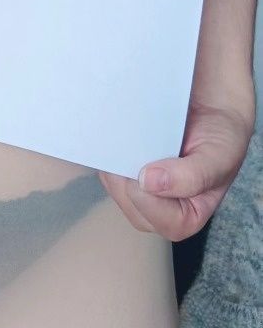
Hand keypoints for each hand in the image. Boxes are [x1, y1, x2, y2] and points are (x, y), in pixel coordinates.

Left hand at [99, 99, 253, 241]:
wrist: (209, 107)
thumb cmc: (220, 137)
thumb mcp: (219, 156)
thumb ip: (192, 176)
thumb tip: (148, 183)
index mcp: (187, 217)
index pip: (159, 220)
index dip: (149, 195)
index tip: (152, 164)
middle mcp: (159, 210)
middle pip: (130, 204)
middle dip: (131, 176)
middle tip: (145, 146)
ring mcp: (138, 190)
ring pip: (113, 185)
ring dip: (118, 161)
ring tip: (139, 138)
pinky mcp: (122, 170)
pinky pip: (106, 166)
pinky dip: (111, 151)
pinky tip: (125, 137)